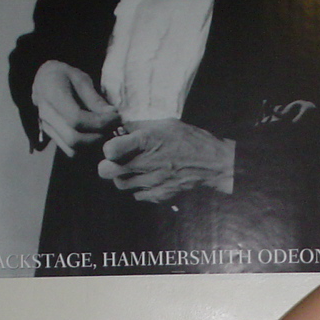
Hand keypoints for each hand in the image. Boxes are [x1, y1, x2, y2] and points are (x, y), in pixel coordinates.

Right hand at [31, 60, 121, 155]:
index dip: (100, 122)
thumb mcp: (81, 79)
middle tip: (113, 127)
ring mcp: (47, 128)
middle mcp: (46, 115)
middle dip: (99, 136)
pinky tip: (96, 136)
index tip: (115, 117)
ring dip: (94, 145)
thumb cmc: (64, 76)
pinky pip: (71, 151)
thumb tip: (112, 115)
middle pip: (74, 139)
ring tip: (106, 132)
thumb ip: (95, 99)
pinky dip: (87, 149)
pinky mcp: (52, 137)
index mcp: (52, 95)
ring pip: (72, 149)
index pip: (76, 119)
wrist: (43, 81)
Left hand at [97, 119, 235, 203]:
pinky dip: (139, 188)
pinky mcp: (159, 195)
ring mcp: (152, 181)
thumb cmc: (190, 140)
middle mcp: (146, 163)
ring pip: (120, 184)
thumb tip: (120, 127)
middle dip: (108, 165)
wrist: (212, 164)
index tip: (115, 147)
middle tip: (116, 161)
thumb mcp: (165, 124)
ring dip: (122, 177)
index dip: (108, 148)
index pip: (110, 150)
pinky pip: (137, 195)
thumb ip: (140, 127)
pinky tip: (148, 179)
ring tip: (133, 170)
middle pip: (107, 171)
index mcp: (146, 141)